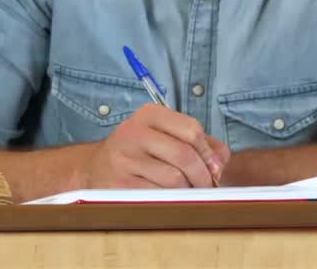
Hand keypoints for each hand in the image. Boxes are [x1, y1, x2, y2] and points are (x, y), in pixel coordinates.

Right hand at [77, 104, 229, 188]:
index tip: (212, 168)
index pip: (191, 129)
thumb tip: (220, 162)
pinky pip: (159, 196)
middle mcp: (133, 131)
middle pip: (185, 155)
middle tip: (205, 188)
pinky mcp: (119, 183)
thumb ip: (200, 144)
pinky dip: (171, 202)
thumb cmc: (140, 155)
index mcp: (149, 115)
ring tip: (185, 194)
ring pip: (174, 179)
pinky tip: (168, 201)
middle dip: (203, 177)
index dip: (208, 152)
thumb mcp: (165, 138)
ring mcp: (123, 157)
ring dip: (187, 192)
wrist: (95, 171)